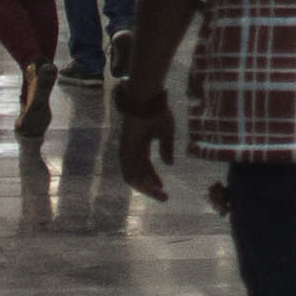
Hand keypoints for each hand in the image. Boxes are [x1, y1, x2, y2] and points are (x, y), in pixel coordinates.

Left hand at [111, 77, 177, 200]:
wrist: (148, 98)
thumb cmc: (157, 110)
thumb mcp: (166, 133)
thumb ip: (166, 148)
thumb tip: (169, 164)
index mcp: (140, 145)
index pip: (144, 168)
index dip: (153, 179)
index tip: (163, 188)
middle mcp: (132, 149)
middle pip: (137, 175)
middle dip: (149, 187)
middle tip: (164, 197)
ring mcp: (127, 149)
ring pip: (132, 176)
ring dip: (145, 187)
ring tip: (159, 194)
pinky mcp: (126, 148)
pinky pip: (129, 170)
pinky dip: (139, 180)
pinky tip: (150, 186)